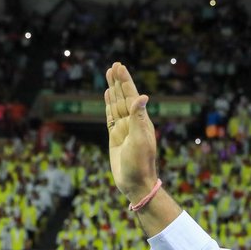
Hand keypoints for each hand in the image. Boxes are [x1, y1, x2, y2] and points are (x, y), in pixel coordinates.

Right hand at [104, 62, 157, 201]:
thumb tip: (142, 96)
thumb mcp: (140, 140)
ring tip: (110, 75)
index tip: (119, 66)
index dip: (125, 81)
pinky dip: (109, 105)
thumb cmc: (140, 164)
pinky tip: (108, 96)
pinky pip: (110, 117)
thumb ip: (139, 118)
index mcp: (141, 121)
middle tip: (114, 65)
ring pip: (116, 104)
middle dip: (119, 81)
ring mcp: (123, 129)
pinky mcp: (115, 137)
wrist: (135, 184)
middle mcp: (133, 122)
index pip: (132, 95)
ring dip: (113, 90)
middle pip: (124, 96)